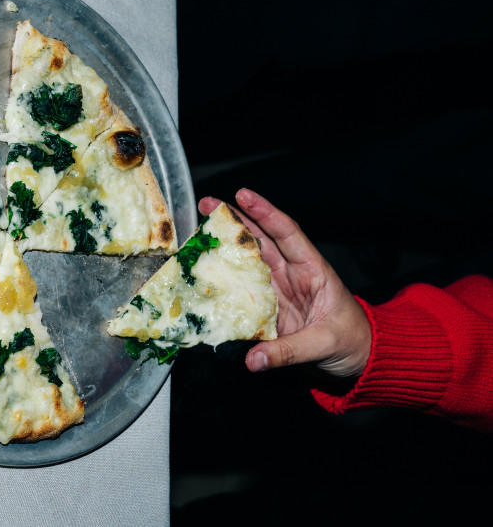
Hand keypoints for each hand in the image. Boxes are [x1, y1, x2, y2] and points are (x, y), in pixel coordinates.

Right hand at [199, 188, 370, 376]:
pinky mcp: (266, 308)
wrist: (356, 361)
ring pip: (247, 260)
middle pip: (260, 240)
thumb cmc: (352, 343)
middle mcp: (292, 274)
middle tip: (207, 205)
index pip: (286, 233)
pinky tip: (203, 274)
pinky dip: (223, 281)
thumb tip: (252, 359)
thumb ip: (288, 351)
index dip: (264, 212)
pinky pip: (241, 291)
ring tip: (198, 231)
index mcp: (312, 270)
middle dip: (234, 219)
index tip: (241, 195)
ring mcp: (277, 289)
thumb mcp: (325, 344)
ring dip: (224, 246)